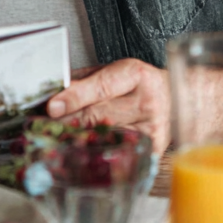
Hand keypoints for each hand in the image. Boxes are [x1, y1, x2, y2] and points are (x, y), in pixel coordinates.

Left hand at [46, 58, 170, 153]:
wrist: (179, 99)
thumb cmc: (140, 84)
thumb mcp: (113, 71)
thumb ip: (84, 80)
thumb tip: (54, 92)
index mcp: (136, 75)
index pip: (101, 87)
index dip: (74, 97)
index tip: (52, 106)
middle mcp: (148, 102)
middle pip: (97, 114)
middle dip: (66, 120)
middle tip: (42, 125)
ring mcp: (153, 129)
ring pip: (104, 135)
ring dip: (77, 138)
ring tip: (56, 138)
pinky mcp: (154, 150)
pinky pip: (118, 151)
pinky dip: (97, 151)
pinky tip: (81, 151)